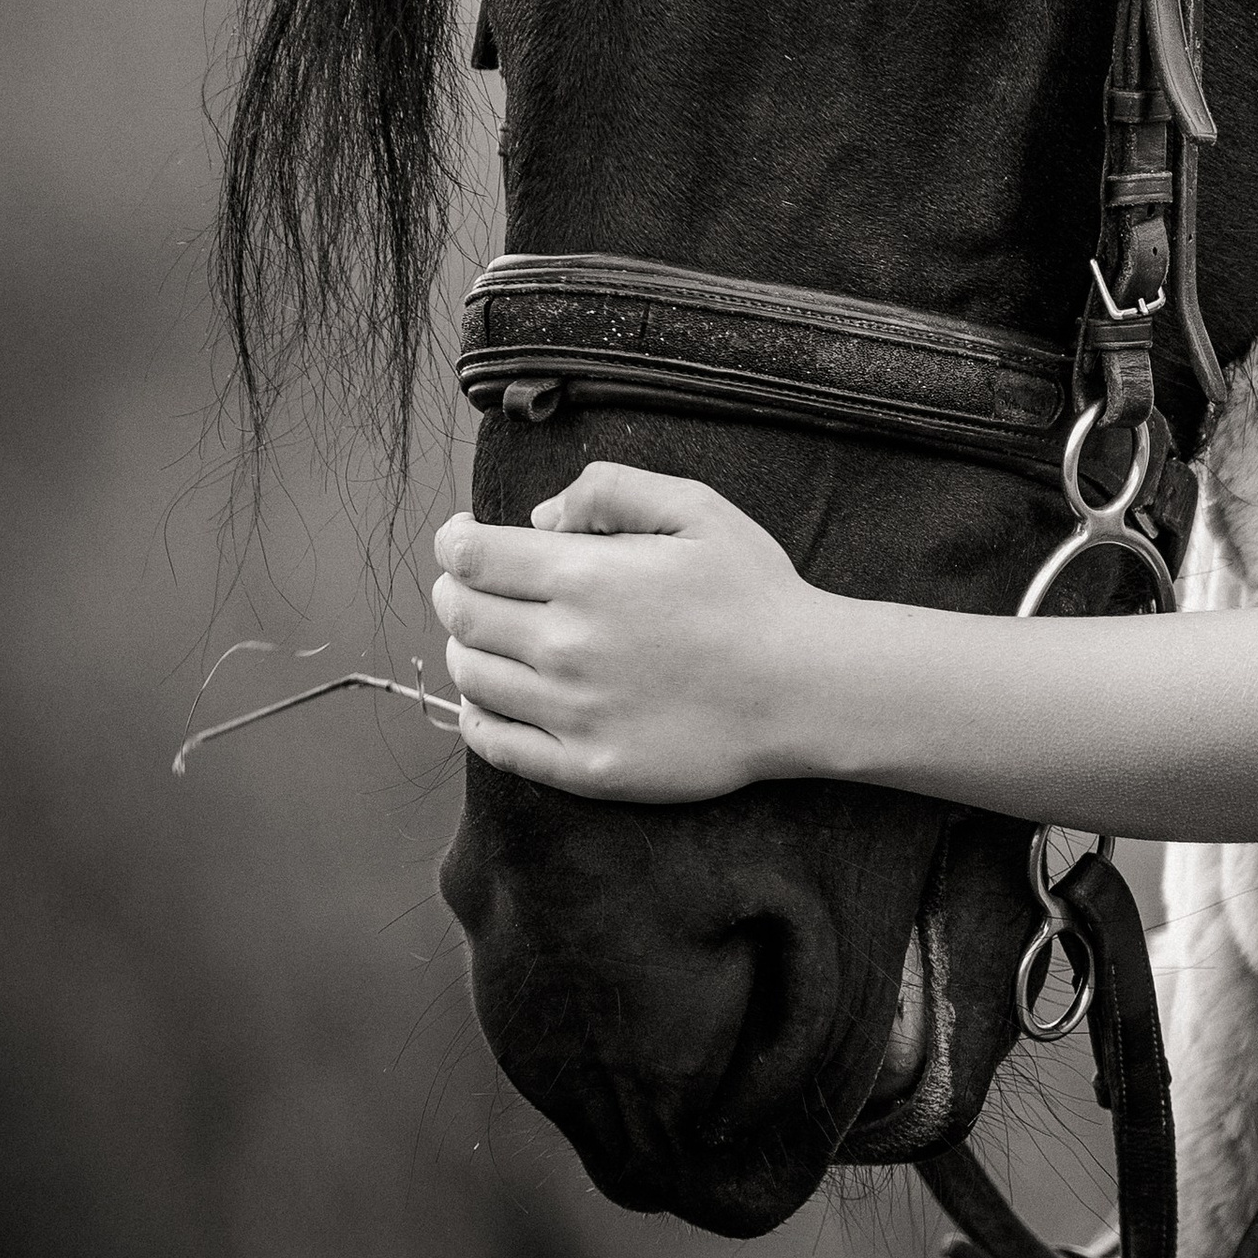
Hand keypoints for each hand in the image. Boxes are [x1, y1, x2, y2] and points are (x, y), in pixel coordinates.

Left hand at [431, 463, 830, 800]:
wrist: (804, 688)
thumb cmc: (754, 594)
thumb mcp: (696, 507)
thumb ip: (610, 491)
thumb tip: (541, 518)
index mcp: (586, 578)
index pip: (471, 558)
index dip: (453, 541)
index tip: (460, 538)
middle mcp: (566, 647)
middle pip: (461, 615)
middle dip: (453, 590)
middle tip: (469, 583)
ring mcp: (573, 713)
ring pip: (470, 677)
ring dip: (463, 648)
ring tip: (485, 636)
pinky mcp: (586, 766)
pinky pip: (496, 744)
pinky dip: (475, 716)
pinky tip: (488, 698)